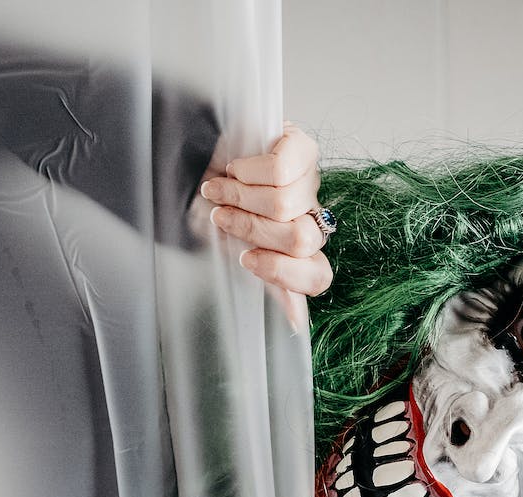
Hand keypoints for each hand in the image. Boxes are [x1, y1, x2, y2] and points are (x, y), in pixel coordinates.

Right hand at [196, 123, 330, 328]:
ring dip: (239, 197)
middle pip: (299, 241)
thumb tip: (296, 321)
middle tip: (221, 217)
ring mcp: (310, 183)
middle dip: (251, 230)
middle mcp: (311, 219)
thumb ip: (267, 282)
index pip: (318, 277)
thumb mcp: (234, 250)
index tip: (247, 260)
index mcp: (301, 254)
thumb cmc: (222, 209)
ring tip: (217, 191)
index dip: (284, 273)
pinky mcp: (302, 148)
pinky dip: (248, 171)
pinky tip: (234, 169)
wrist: (204, 159)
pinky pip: (282, 168)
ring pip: (284, 205)